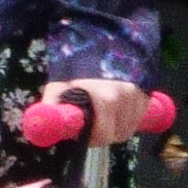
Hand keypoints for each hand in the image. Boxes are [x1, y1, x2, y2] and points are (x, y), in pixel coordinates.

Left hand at [38, 77, 155, 147]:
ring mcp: (139, 98)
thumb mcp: (59, 85)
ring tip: (100, 119)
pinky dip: (127, 122)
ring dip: (115, 129)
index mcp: (106, 97)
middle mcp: (127, 98)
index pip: (104, 134)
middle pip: (117, 134)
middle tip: (89, 128)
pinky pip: (137, 121)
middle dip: (102, 135)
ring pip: (128, 130)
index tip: (83, 137)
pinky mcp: (147, 98)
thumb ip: (53, 106)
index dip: (93, 139)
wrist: (104, 47)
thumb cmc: (78, 68)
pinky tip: (115, 114)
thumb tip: (41, 128)